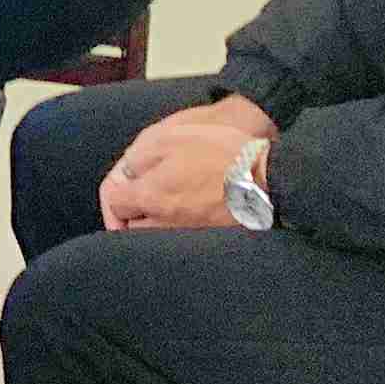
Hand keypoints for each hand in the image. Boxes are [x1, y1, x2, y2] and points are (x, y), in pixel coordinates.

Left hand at [100, 95, 273, 232]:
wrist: (268, 177)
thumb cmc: (220, 153)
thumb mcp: (171, 139)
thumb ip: (140, 157)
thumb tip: (128, 174)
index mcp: (151, 195)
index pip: (116, 204)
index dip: (116, 194)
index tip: (123, 190)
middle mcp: (165, 223)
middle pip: (132, 230)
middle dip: (131, 218)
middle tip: (137, 207)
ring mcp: (188, 236)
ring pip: (157, 240)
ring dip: (153, 229)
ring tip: (163, 214)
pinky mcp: (211, 242)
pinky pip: (184, 244)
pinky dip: (180, 236)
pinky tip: (189, 221)